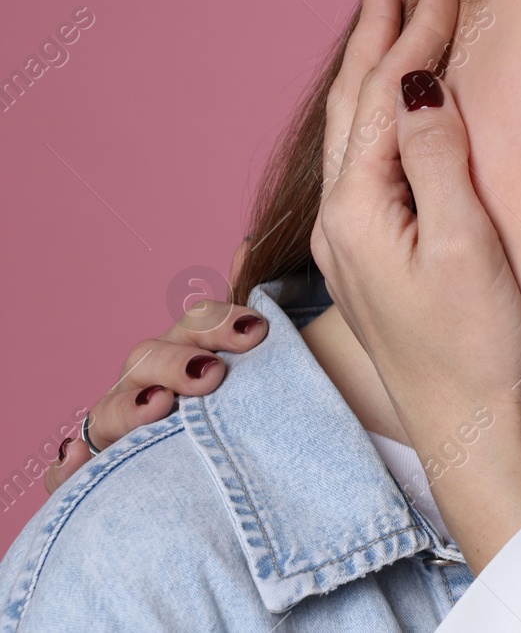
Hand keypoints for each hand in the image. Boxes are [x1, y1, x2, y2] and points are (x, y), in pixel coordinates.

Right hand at [45, 238, 268, 493]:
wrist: (215, 468)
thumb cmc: (230, 408)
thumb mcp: (246, 362)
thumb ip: (245, 317)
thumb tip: (246, 248)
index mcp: (184, 355)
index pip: (194, 325)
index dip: (220, 323)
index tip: (255, 330)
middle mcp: (144, 384)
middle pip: (148, 359)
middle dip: (177, 363)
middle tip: (213, 375)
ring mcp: (118, 426)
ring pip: (110, 410)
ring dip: (129, 408)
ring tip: (158, 405)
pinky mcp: (100, 469)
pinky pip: (69, 471)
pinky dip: (67, 467)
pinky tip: (76, 460)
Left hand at [311, 0, 520, 570]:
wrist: (467, 428)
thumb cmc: (478, 346)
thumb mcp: (467, 248)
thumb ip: (439, 159)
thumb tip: (421, 78)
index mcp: (360, 207)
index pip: (389, 89)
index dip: (418, 24)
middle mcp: (342, 214)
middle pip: (357, 94)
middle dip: (383, 21)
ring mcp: (352, 232)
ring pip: (357, 120)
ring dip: (377, 56)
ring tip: (394, 0)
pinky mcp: (372, 248)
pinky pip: (369, 150)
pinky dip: (384, 101)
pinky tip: (399, 91)